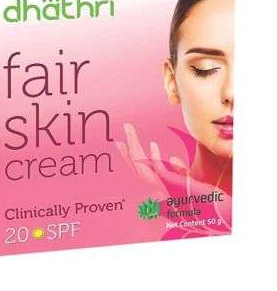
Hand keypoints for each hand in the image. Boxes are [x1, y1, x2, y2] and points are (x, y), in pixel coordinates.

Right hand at [115, 122, 231, 233]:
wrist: (220, 213)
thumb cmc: (206, 199)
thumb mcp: (189, 182)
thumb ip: (178, 171)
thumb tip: (171, 158)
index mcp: (160, 188)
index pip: (140, 169)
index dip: (129, 156)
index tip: (121, 142)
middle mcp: (159, 190)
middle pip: (137, 167)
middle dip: (129, 147)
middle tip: (126, 127)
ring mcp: (165, 189)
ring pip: (143, 168)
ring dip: (135, 148)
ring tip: (130, 131)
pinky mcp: (176, 188)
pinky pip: (161, 173)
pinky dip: (155, 159)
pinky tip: (153, 145)